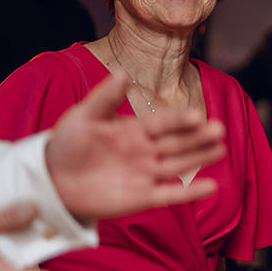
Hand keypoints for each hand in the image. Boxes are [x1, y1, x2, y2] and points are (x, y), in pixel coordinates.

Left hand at [46, 72, 226, 221]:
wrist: (50, 180)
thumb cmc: (65, 145)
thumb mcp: (82, 116)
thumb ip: (105, 98)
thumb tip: (122, 72)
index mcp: (134, 130)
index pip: (164, 123)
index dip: (180, 120)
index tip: (198, 116)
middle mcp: (145, 151)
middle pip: (177, 143)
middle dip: (198, 137)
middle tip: (219, 129)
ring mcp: (145, 174)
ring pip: (178, 165)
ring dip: (200, 157)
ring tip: (221, 149)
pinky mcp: (141, 198)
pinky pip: (170, 194)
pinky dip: (189, 193)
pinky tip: (210, 186)